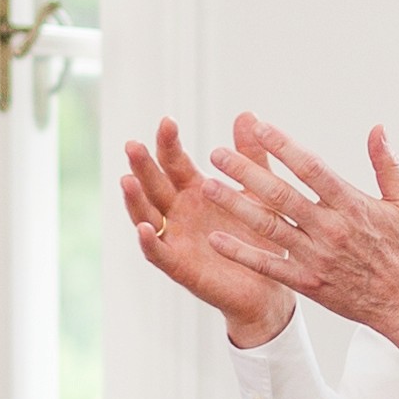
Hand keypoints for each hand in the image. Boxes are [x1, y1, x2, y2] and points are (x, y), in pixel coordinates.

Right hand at [125, 120, 294, 347]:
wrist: (271, 284)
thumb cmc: (261, 236)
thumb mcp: (259, 191)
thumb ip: (250, 157)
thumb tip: (246, 114)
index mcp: (195, 190)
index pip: (175, 162)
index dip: (168, 143)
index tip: (167, 121)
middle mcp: (179, 212)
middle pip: (154, 185)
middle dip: (143, 166)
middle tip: (133, 145)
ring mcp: (176, 239)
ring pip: (147, 216)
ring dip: (135, 200)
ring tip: (126, 180)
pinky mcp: (180, 267)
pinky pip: (159, 254)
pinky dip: (148, 242)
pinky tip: (142, 228)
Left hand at [204, 118, 398, 360]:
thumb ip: (386, 164)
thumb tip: (377, 129)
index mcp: (352, 205)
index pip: (311, 168)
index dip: (282, 146)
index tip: (257, 128)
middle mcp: (330, 229)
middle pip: (281, 194)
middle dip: (246, 171)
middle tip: (217, 153)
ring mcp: (316, 257)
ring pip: (269, 227)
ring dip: (235, 205)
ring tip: (208, 186)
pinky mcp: (308, 283)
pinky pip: (269, 266)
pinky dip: (242, 253)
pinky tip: (217, 240)